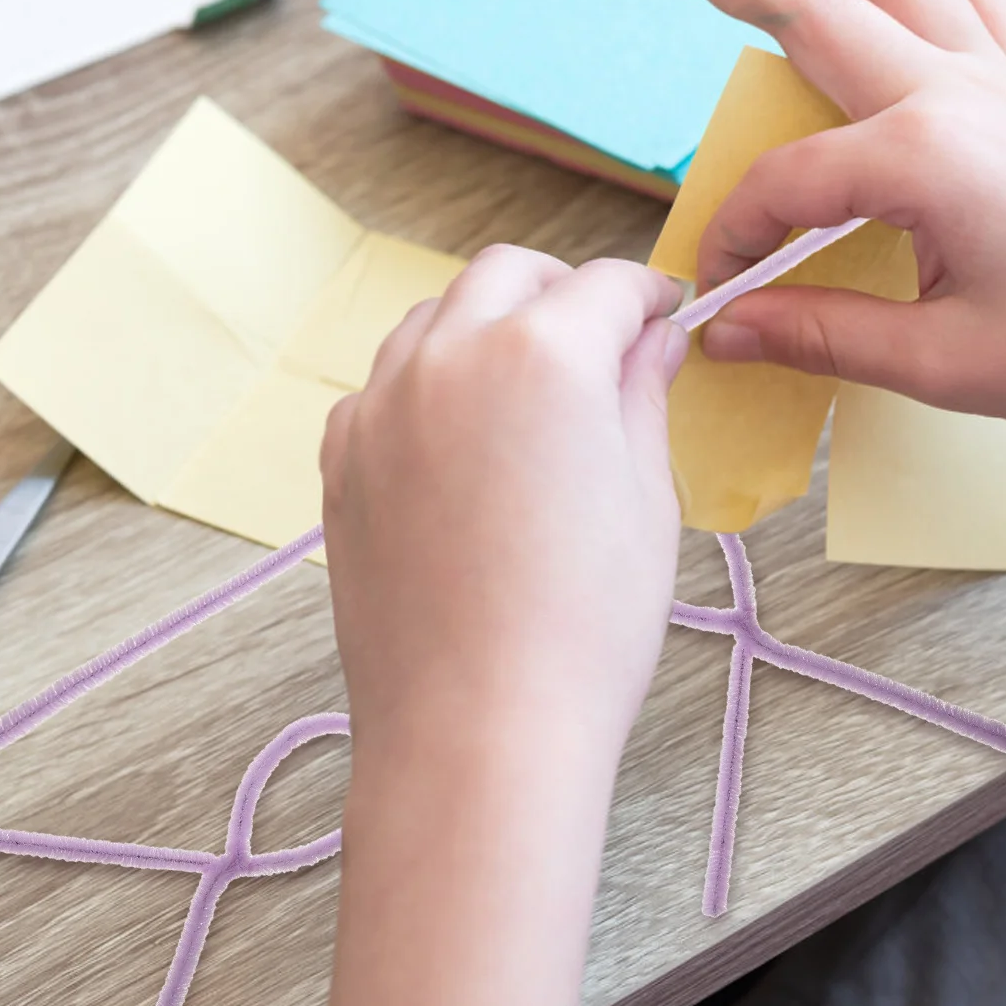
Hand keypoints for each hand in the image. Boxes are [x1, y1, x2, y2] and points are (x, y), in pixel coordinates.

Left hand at [309, 247, 685, 1005]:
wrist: (474, 731)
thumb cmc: (585, 625)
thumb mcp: (645, 499)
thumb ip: (643, 393)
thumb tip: (652, 337)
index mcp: (543, 353)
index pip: (606, 285)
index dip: (649, 296)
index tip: (665, 317)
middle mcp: (449, 353)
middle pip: (509, 274)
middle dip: (563, 292)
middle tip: (603, 345)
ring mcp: (381, 400)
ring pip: (438, 314)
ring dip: (490, 323)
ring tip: (531, 389)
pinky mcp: (340, 452)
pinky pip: (389, 379)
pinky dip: (431, 378)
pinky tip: (465, 439)